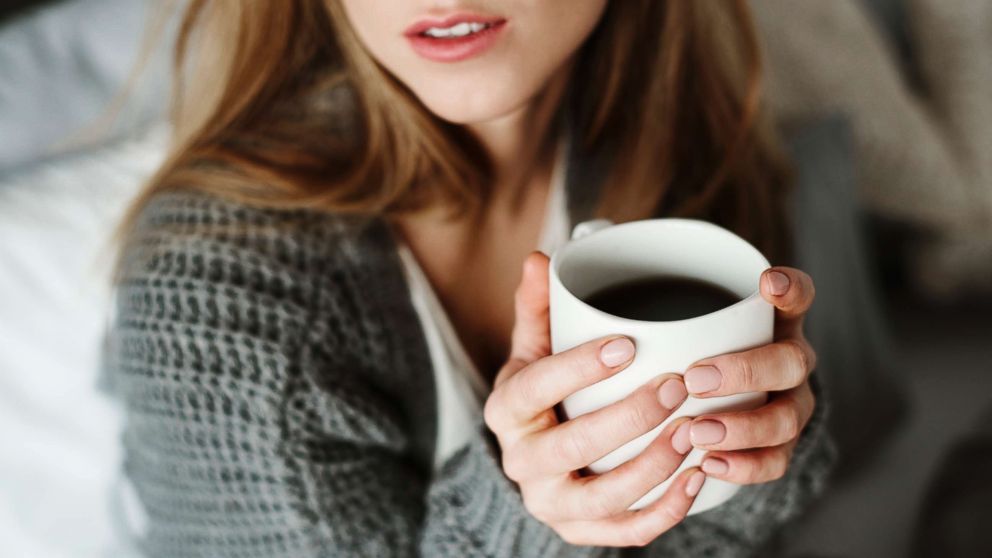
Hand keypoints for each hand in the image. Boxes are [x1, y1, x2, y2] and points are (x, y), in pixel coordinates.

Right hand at [484, 252, 703, 546]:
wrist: (538, 459)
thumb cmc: (544, 392)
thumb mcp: (535, 349)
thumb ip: (540, 307)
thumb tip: (542, 259)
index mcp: (506, 409)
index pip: (536, 388)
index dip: (579, 367)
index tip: (628, 345)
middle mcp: (520, 462)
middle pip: (572, 446)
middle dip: (629, 419)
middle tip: (676, 388)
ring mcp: (549, 503)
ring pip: (602, 496)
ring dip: (653, 465)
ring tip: (694, 431)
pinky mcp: (580, 532)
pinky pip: (625, 532)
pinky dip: (665, 511)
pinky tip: (699, 477)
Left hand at [682, 267, 817, 484]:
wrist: (719, 408)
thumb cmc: (693, 353)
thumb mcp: (684, 325)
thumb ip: (664, 311)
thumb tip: (594, 281)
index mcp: (774, 326)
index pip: (796, 298)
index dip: (790, 289)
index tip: (766, 283)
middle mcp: (790, 364)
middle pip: (790, 363)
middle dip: (745, 371)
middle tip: (695, 379)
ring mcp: (790, 408)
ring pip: (784, 419)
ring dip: (741, 427)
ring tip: (697, 432)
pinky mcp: (780, 449)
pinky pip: (774, 462)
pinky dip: (743, 466)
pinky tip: (708, 464)